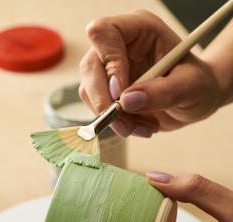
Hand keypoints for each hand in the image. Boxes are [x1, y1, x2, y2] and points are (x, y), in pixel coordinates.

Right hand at [79, 10, 222, 137]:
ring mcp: (109, 69)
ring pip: (89, 91)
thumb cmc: (198, 85)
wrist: (195, 100)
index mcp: (140, 29)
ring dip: (113, 118)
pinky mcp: (106, 91)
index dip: (109, 63)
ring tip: (145, 127)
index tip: (121, 93)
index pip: (105, 33)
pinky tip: (140, 126)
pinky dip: (117, 124)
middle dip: (103, 100)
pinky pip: (98, 109)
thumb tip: (126, 101)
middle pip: (90, 66)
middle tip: (125, 123)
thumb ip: (162, 92)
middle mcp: (119, 45)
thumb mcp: (190, 87)